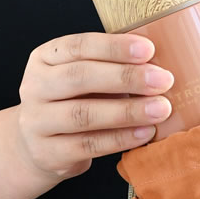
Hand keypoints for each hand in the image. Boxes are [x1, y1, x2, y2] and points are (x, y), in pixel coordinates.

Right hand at [15, 31, 173, 180]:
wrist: (40, 148)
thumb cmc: (72, 105)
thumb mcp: (84, 80)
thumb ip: (111, 70)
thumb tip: (157, 68)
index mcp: (45, 57)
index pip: (79, 46)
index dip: (114, 47)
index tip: (149, 49)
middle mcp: (36, 86)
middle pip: (80, 77)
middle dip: (126, 77)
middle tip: (163, 80)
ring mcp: (38, 121)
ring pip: (84, 114)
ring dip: (128, 111)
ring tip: (161, 109)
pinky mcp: (49, 152)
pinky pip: (89, 145)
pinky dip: (120, 139)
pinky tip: (145, 133)